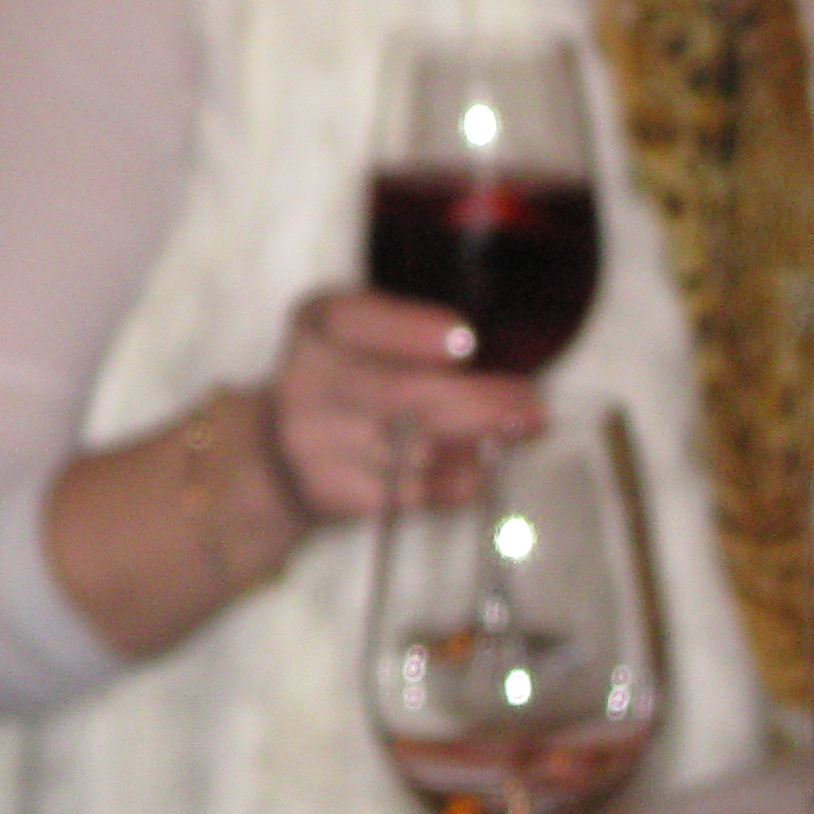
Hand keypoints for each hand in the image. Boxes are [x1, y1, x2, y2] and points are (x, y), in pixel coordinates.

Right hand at [267, 287, 544, 521]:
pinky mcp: (333, 493)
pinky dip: (457, 479)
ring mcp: (314, 443)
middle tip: (530, 402)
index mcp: (316, 326)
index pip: (350, 320)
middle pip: (394, 393)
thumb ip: (409, 332)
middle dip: (474, 399)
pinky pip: (410, 492)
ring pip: (412, 446)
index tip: (464, 340)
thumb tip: (488, 355)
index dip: (407, 332)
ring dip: (480, 440)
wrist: (282, 454)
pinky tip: (483, 465)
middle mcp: (305, 381)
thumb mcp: (360, 334)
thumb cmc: (344, 379)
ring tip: (525, 427)